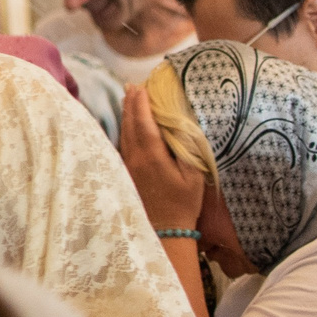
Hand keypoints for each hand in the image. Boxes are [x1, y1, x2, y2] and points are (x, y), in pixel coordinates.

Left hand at [120, 88, 206, 233]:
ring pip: (124, 134)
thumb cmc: (183, 203)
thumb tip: (182, 127)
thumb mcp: (193, 177)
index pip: (144, 123)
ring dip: (126, 115)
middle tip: (133, 86)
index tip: (141, 87)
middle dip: (131, 104)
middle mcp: (135, 158)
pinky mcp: (126, 173)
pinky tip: (128, 124)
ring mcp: (128, 166)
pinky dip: (125, 129)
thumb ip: (187, 150)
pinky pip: (123, 144)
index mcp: (152, 156)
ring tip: (128, 99)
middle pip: (129, 125)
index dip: (141, 104)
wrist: (165, 230)